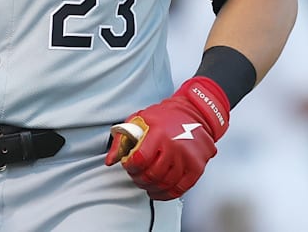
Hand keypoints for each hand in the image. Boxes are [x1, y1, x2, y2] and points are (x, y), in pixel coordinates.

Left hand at [105, 76, 229, 200]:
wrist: (194, 114)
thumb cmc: (165, 116)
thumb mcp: (139, 119)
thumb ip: (122, 140)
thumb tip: (110, 160)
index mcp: (159, 134)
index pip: (140, 160)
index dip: (130, 167)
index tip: (128, 165)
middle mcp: (174, 147)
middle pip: (151, 175)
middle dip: (138, 178)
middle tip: (135, 175)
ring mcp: (187, 159)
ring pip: (164, 184)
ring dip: (151, 187)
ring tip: (146, 183)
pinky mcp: (196, 168)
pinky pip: (179, 189)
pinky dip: (166, 194)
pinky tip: (158, 191)